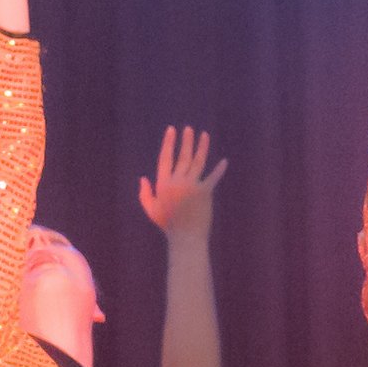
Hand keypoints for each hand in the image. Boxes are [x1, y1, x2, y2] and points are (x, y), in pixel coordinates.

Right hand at [135, 124, 227, 239]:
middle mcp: (177, 181)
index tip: (171, 130)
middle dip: (186, 141)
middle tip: (188, 129)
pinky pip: (213, 177)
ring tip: (204, 135)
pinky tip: (224, 161)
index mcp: (163, 184)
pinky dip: (219, 169)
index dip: (168, 143)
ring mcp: (192, 185)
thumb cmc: (168, 225)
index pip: (165, 158)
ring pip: (198, 161)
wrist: (186, 237)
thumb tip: (143, 178)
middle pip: (183, 156)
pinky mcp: (205, 192)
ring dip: (202, 147)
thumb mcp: (151, 209)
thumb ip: (145, 193)